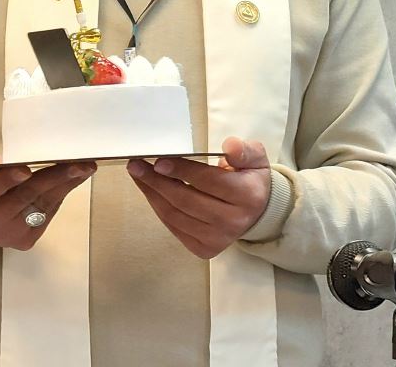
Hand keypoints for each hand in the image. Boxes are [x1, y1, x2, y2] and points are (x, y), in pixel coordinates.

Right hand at [0, 144, 94, 249]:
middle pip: (23, 197)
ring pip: (40, 205)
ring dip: (65, 185)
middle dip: (51, 179)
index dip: (7, 179)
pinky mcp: (25, 239)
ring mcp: (7, 234)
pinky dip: (62, 194)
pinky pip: (48, 213)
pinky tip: (75, 179)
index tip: (24, 169)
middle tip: (75, 164)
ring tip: (84, 168)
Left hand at [126, 136, 272, 258]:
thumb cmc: (250, 179)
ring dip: (152, 194)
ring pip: (175, 215)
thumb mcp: (255, 158)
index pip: (209, 181)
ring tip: (138, 175)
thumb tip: (229, 146)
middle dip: (157, 181)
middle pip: (186, 200)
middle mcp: (233, 221)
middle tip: (137, 165)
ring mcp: (218, 239)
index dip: (182, 170)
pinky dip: (158, 208)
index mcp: (248, 195)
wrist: (258, 213)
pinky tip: (150, 191)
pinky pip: (174, 227)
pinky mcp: (204, 249)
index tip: (159, 161)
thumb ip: (244, 150)